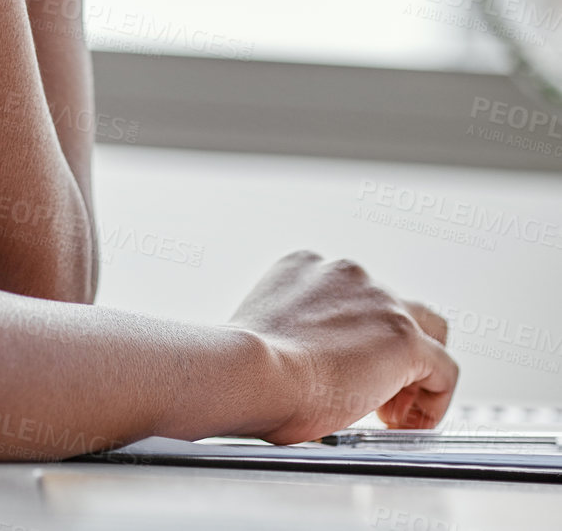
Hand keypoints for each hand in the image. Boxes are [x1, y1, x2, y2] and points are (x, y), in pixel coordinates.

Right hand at [227, 250, 457, 442]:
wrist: (252, 371)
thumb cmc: (246, 367)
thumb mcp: (266, 332)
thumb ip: (291, 333)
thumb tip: (296, 366)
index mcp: (306, 267)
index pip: (354, 296)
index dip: (358, 340)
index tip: (346, 371)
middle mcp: (346, 274)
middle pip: (396, 305)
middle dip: (392, 350)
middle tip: (376, 393)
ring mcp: (379, 301)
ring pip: (428, 331)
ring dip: (416, 371)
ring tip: (396, 411)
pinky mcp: (404, 338)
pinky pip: (444, 369)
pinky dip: (435, 399)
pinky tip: (412, 423)